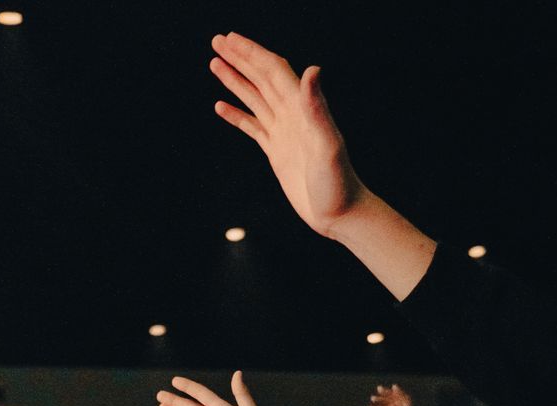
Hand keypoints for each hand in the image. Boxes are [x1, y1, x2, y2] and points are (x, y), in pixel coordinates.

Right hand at [209, 33, 368, 238]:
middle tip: (216, 41)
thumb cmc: (338, 183)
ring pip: (255, 98)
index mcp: (302, 109)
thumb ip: (317, 108)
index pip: (273, 71)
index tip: (229, 40)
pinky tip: (221, 106)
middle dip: (239, 58)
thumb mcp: (328, 145)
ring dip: (235, 80)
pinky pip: (253, 127)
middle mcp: (293, 115)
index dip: (251, 53)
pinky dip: (236, 115)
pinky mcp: (277, 151)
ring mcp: (284, 133)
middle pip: (262, 78)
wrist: (341, 214)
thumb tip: (312, 69)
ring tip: (214, 63)